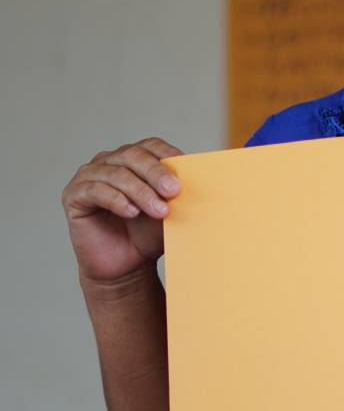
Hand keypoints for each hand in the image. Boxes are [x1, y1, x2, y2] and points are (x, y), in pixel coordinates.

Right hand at [62, 138, 183, 287]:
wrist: (127, 264)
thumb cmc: (148, 233)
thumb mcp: (170, 209)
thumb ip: (179, 192)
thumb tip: (202, 178)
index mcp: (134, 158)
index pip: (151, 145)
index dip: (167, 154)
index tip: (186, 171)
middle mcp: (109, 161)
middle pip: (133, 155)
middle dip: (156, 173)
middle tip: (174, 191)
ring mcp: (89, 176)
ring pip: (116, 174)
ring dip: (140, 191)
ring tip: (159, 211)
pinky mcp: (73, 195)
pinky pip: (95, 190)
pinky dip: (117, 200)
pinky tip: (131, 212)